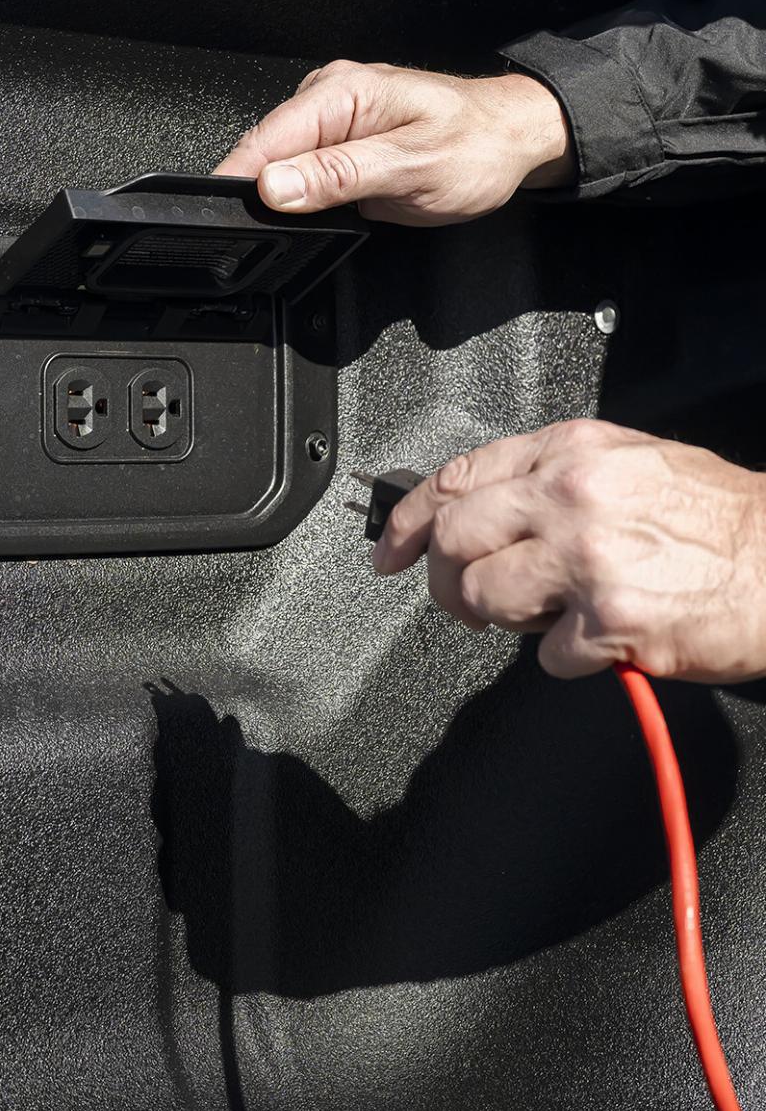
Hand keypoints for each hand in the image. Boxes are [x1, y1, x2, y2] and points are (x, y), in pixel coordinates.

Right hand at [214, 62, 571, 223]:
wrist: (515, 140)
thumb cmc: (478, 147)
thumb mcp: (411, 168)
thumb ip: (339, 176)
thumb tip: (275, 186)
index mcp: (342, 93)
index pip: (264, 139)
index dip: (240, 183)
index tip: (228, 221)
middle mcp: (329, 97)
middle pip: (265, 152)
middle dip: (260, 195)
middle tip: (269, 237)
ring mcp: (332, 120)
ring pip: (280, 165)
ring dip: (281, 198)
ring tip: (302, 223)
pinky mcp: (339, 143)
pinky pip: (302, 171)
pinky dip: (301, 195)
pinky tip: (318, 211)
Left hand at [374, 420, 765, 681]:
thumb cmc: (721, 519)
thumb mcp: (633, 461)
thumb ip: (554, 477)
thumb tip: (489, 507)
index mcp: (571, 452)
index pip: (455, 479)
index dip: (407, 520)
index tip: (389, 549)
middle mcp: (571, 497)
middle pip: (454, 540)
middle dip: (447, 581)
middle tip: (467, 600)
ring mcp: (586, 560)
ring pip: (486, 599)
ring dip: (508, 620)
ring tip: (556, 614)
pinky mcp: (607, 622)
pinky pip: (546, 656)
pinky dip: (570, 658)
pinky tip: (605, 638)